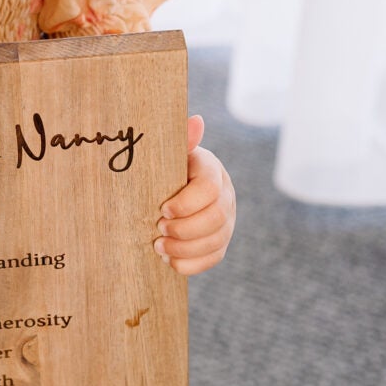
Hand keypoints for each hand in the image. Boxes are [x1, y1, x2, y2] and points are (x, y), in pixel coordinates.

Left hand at [154, 115, 234, 275]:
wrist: (171, 188)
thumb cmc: (166, 168)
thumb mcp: (171, 153)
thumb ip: (182, 141)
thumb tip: (196, 121)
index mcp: (213, 172)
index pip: (210, 188)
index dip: (187, 202)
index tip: (163, 209)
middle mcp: (226, 196)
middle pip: (216, 218)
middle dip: (185, 228)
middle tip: (158, 229)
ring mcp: (227, 221)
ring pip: (216, 241)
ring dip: (185, 248)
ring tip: (158, 247)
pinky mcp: (220, 242)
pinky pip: (213, 258)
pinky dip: (190, 264)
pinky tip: (170, 261)